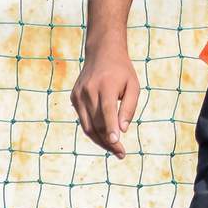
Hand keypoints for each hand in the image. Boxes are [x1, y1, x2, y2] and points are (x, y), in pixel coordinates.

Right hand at [70, 45, 139, 159]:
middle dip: (109, 142)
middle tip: (121, 154)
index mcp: (105, 85)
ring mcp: (78, 95)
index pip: (106, 112)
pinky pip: (83, 120)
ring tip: (114, 149)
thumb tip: (123, 130)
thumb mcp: (133, 86)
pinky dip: (93, 130)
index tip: (117, 144)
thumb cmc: (122, 71)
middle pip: (97, 123)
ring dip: (100, 141)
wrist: (102, 53)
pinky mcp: (74, 98)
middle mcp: (89, 90)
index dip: (111, 130)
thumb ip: (129, 107)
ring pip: (88, 126)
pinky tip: (104, 136)